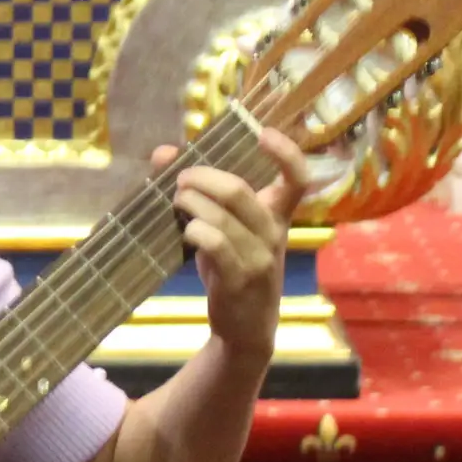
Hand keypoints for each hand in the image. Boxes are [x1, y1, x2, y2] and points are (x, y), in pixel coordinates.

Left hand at [152, 128, 308, 366]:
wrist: (247, 327)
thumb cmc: (235, 267)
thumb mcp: (224, 227)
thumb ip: (199, 190)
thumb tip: (163, 153)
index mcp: (278, 214)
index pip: (298, 178)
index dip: (286, 153)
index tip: (264, 134)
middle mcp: (274, 232)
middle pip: (240, 191)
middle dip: (203, 177)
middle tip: (180, 179)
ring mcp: (260, 257)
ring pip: (222, 217)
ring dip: (191, 203)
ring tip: (176, 201)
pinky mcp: (241, 279)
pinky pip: (216, 244)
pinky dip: (196, 231)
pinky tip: (186, 232)